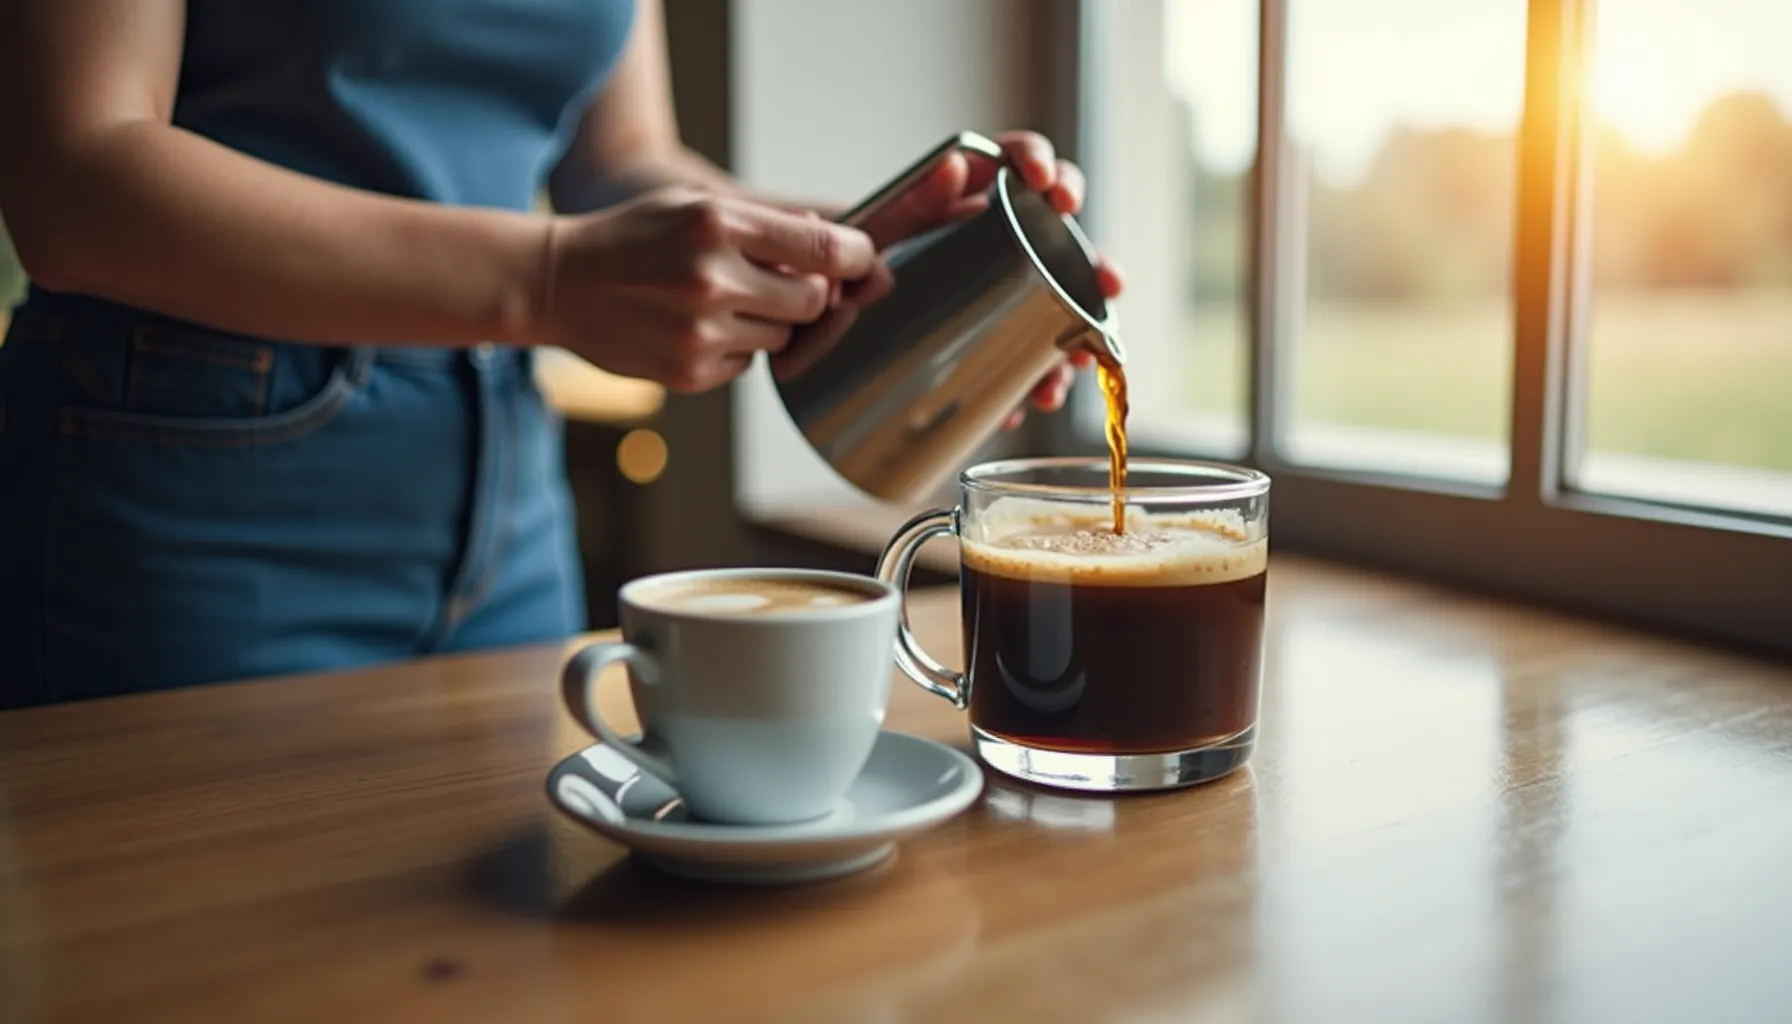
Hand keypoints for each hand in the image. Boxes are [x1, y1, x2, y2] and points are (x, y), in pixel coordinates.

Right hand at [530, 187, 874, 392]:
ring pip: (784, 338)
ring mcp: (702, 332)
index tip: (863, 262)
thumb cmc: (636, 237)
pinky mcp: (692, 373)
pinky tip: (696, 327)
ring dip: (769, 322)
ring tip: (721, 301)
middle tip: (780, 282)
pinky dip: (737, 349)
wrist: (559, 283)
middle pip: (815, 301)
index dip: (857, 258)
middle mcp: (714, 279)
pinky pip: (748, 365)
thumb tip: (838, 246)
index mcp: (720, 224)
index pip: (825, 251)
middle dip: (809, 293)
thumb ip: (767, 224)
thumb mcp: (696, 206)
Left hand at [853, 130, 1125, 427]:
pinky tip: (1036, 396)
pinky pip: (1029, 355)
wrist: (830, 313)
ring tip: (1081, 355)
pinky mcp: (996, 335)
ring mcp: (1005, 290)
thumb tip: (953, 166)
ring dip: (1082, 332)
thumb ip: (912, 199)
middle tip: (1105, 280)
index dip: (1042, 165)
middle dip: (1094, 262)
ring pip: (1059, 306)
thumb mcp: (880, 227)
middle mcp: (1002, 240)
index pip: (1022, 164)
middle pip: (1063, 242)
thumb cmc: (858, 260)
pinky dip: (1038, 378)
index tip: (1045, 182)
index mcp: (974, 196)